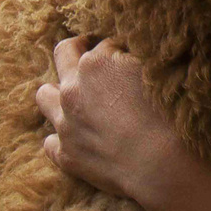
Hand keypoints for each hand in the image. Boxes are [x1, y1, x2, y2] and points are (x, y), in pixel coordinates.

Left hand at [35, 36, 182, 208]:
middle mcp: (72, 90)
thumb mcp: (153, 72)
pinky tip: (78, 139)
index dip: (115, 50)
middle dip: (76, 52)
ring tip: (75, 99)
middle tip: (92, 58)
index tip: (125, 58)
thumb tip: (123, 54)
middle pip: (63, 55)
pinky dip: (61, 138)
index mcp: (94, 64)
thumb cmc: (165, 116)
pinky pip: (50, 142)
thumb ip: (131, 58)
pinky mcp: (66, 155)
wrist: (160, 165)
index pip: (102, 45)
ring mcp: (65, 123)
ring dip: (57, 93)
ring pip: (44, 96)